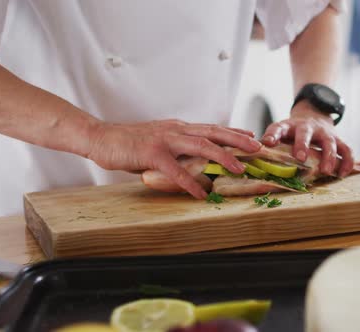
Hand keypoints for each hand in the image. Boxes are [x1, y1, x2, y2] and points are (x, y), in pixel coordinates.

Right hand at [87, 120, 261, 198]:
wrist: (101, 137)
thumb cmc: (130, 142)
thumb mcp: (160, 142)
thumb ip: (178, 150)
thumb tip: (196, 162)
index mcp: (179, 128)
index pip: (212, 128)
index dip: (233, 132)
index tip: (252, 136)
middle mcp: (176, 130)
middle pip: (214, 132)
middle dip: (238, 140)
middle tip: (258, 147)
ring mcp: (165, 140)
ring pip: (201, 146)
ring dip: (223, 157)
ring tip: (239, 168)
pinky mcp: (152, 153)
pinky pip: (175, 170)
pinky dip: (190, 183)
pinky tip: (201, 194)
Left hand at [261, 101, 353, 176]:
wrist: (314, 116)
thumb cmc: (293, 132)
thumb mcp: (281, 133)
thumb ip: (272, 144)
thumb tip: (254, 158)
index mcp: (288, 126)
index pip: (278, 127)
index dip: (272, 134)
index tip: (267, 142)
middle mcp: (307, 127)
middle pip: (305, 133)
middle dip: (302, 144)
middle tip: (300, 158)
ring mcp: (324, 133)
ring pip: (329, 142)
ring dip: (328, 156)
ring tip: (326, 171)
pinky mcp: (338, 139)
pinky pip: (346, 149)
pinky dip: (347, 161)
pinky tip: (343, 174)